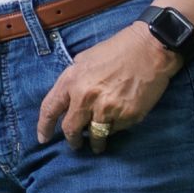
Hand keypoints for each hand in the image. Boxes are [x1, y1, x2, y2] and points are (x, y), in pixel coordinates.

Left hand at [37, 22, 179, 151]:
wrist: (150, 48)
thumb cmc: (117, 49)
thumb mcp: (85, 59)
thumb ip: (73, 81)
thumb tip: (67, 101)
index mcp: (72, 81)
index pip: (50, 109)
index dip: (44, 127)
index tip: (43, 138)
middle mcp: (86, 97)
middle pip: (71, 129)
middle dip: (72, 140)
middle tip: (76, 144)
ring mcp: (107, 109)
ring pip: (95, 136)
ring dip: (95, 142)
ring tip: (98, 144)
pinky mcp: (127, 116)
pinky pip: (116, 130)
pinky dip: (115, 129)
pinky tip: (118, 121)